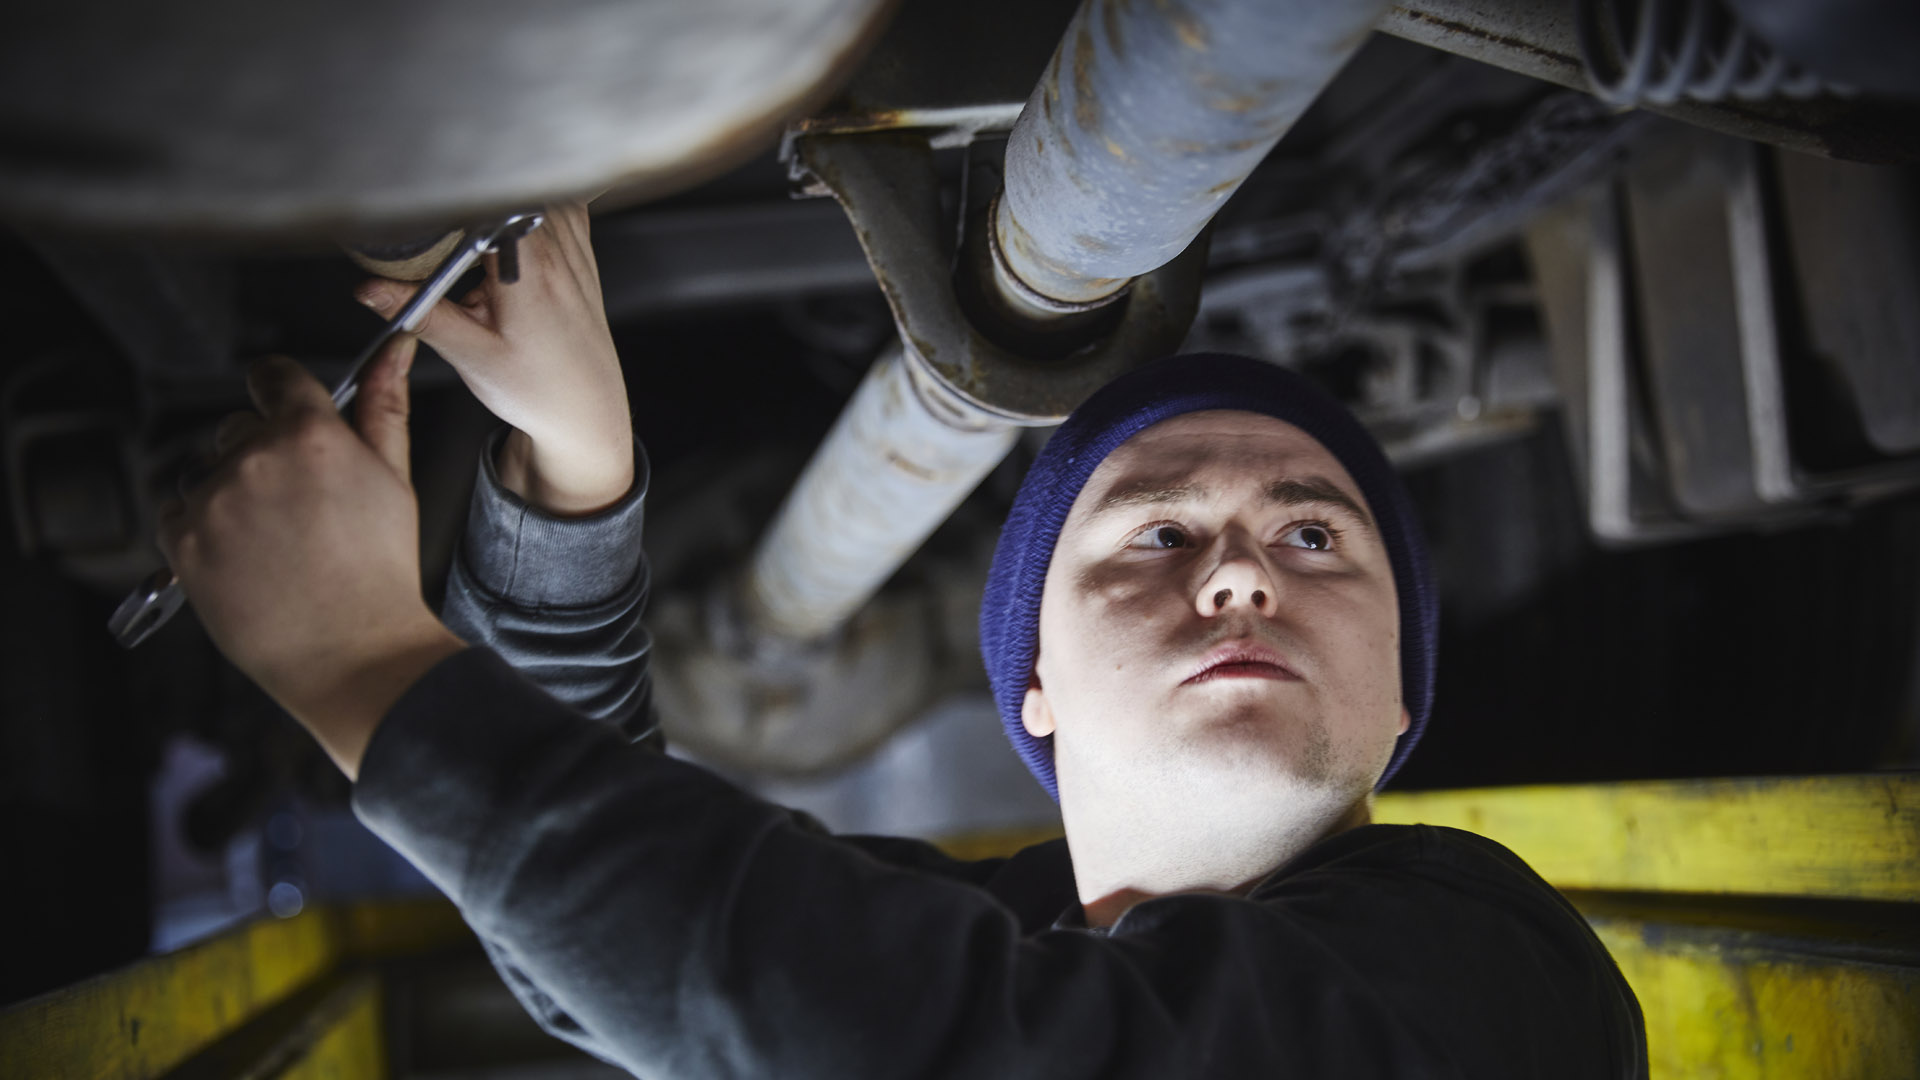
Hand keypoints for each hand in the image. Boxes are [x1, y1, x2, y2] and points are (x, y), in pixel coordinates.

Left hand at [160, 342, 464, 778]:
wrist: (350, 651)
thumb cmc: (380, 570)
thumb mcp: (394, 478)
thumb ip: (384, 405)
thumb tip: (394, 348)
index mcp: (310, 434)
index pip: (273, 376)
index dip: (281, 391)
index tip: (285, 408)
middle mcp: (254, 458)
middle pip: (239, 426)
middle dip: (264, 452)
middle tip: (301, 504)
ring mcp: (212, 500)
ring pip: (207, 470)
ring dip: (231, 490)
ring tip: (275, 538)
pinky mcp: (182, 542)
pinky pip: (178, 511)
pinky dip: (204, 526)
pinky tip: (248, 555)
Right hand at [354, 201, 634, 515]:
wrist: (586, 410)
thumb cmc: (537, 389)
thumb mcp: (470, 355)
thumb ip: (421, 315)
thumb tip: (370, 288)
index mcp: (529, 269)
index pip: (486, 199)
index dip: (449, 192)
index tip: (421, 205)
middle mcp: (558, 249)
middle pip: (504, 188)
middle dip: (464, 198)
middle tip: (439, 230)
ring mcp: (574, 246)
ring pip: (529, 190)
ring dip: (496, 200)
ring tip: (472, 238)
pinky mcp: (581, 251)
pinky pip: (556, 203)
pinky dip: (528, 206)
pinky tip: (508, 232)